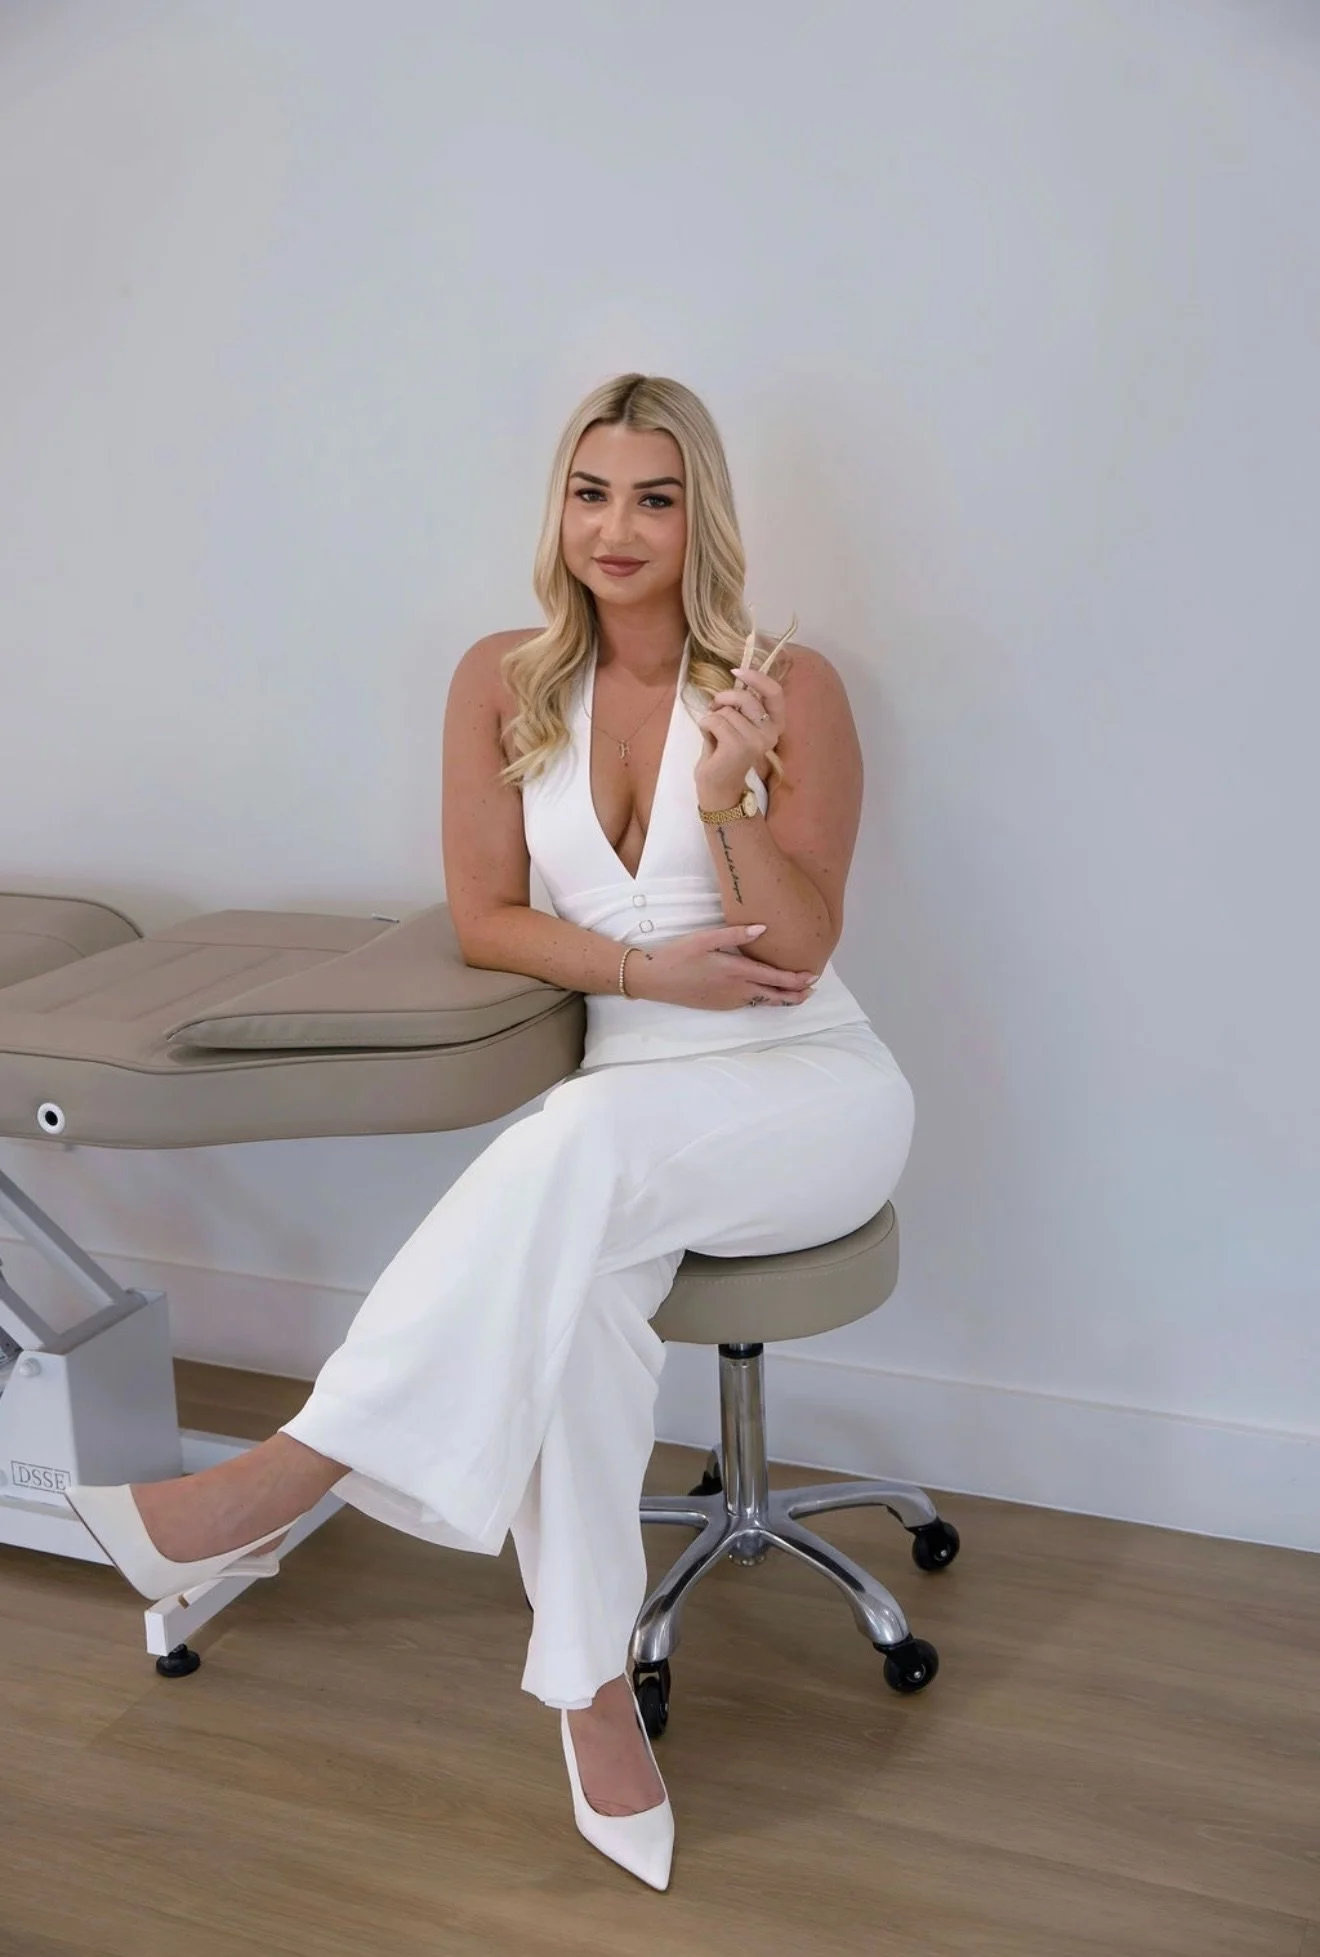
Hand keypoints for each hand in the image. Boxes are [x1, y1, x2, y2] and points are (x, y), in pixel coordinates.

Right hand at [623, 924, 816, 1011]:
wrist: (655, 980)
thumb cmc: (679, 956)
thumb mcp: (705, 938)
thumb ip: (736, 934)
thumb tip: (763, 928)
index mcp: (736, 972)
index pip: (774, 978)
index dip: (795, 979)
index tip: (812, 976)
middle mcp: (737, 990)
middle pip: (774, 996)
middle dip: (795, 994)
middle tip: (812, 990)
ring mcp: (729, 1001)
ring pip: (762, 1002)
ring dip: (780, 998)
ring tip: (795, 994)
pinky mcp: (720, 1006)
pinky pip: (748, 1003)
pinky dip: (763, 1000)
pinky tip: (764, 993)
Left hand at [694, 664, 783, 807]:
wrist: (717, 787)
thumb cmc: (724, 753)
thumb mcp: (737, 724)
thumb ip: (741, 706)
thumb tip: (736, 678)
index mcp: (774, 726)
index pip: (775, 693)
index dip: (757, 677)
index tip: (737, 670)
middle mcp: (770, 734)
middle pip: (745, 698)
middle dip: (724, 698)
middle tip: (714, 707)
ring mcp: (756, 741)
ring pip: (726, 711)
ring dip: (713, 719)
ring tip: (715, 735)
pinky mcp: (738, 747)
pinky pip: (714, 721)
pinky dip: (705, 727)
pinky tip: (709, 741)